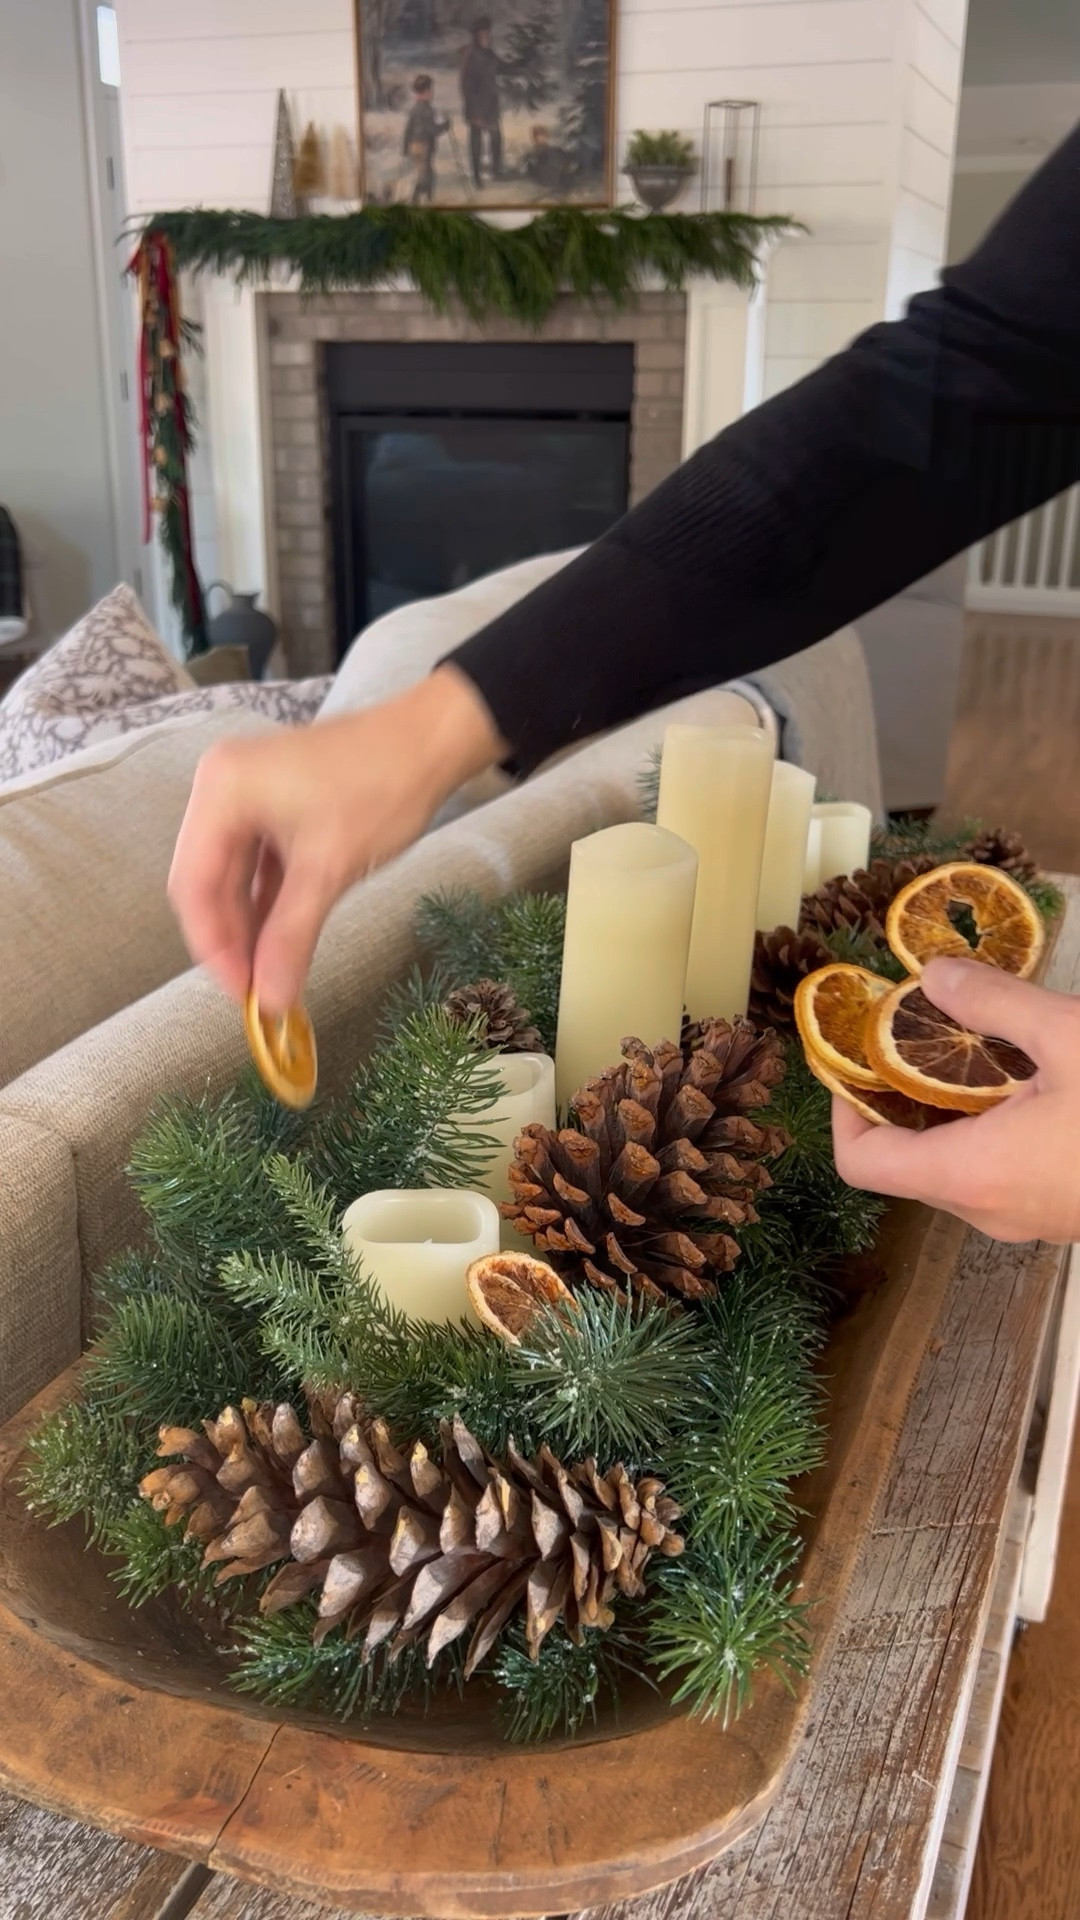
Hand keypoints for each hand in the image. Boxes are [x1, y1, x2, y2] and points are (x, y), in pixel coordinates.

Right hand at [168, 666, 505, 1012]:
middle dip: (232, 938)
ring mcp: (244, 792)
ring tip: (269, 971)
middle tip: (257, 990)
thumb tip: (272, 999)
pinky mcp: (270, 801)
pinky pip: (255, 860)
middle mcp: (220, 786)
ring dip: (249, 923)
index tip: (239, 992)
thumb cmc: (381, 788)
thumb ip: (291, 938)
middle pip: (206, 880)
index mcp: (221, 791)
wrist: (431, 740)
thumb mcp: (329, 870)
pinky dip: (266, 899)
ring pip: (231, 874)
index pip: (192, 885)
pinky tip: (279, 938)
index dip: (213, 947)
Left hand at [832, 956, 1079, 1243]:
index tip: (854, 1055)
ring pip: (958, 1166)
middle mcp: (989, 1210)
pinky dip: (994, 1125)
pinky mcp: (1064, 1213)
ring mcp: (1029, 1219)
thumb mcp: (1069, 1035)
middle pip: (907, 1161)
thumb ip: (994, 1004)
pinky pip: (1003, 1172)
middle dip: (901, 1094)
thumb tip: (933, 976)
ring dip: (952, 1107)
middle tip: (915, 1027)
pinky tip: (1028, 1073)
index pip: (861, 1163)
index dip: (843, 1109)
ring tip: (975, 1041)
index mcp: (972, 1174)